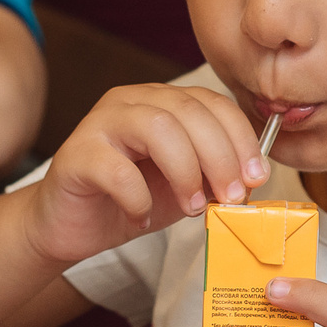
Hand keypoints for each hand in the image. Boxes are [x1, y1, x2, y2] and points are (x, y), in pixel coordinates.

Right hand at [20, 83, 268, 267]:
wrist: (71, 226)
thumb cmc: (129, 201)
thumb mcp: (184, 185)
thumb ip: (214, 174)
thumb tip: (252, 177)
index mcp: (161, 101)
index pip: (211, 102)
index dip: (240, 137)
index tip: (256, 177)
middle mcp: (130, 101)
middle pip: (188, 111)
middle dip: (220, 156)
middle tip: (232, 197)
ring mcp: (99, 123)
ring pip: (156, 128)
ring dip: (186, 172)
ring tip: (193, 208)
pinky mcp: (76, 155)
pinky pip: (117, 170)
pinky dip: (139, 200)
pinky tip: (142, 219)